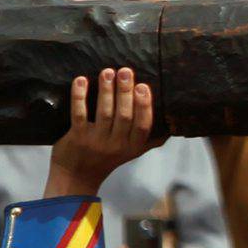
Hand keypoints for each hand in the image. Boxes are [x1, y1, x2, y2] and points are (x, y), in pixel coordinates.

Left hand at [48, 68, 159, 197]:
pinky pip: (79, 113)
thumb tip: (172, 126)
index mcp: (132, 146)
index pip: (143, 126)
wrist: (76, 177)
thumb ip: (148, 140)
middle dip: (125, 92)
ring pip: (104, 112)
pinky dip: (80, 96)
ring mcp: (96, 141)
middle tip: (125, 71)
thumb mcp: (131, 153)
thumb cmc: (105, 159)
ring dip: (106, 90)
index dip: (144, 105)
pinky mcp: (77, 137)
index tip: (143, 86)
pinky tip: (81, 80)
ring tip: (108, 72)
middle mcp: (116, 145)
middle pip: (124, 115)